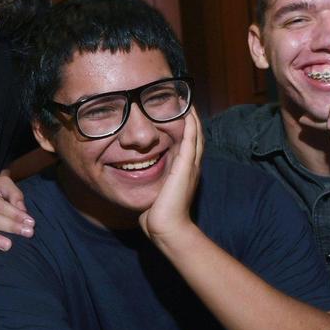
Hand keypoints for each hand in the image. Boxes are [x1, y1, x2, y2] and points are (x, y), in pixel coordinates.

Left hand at [139, 108, 203, 241]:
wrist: (167, 229)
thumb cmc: (157, 215)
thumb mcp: (154, 191)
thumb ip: (149, 180)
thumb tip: (134, 173)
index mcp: (184, 172)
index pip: (188, 144)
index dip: (186, 128)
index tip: (179, 113)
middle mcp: (191, 166)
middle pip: (196, 135)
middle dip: (191, 118)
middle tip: (186, 101)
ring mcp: (190, 167)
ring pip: (196, 135)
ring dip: (192, 117)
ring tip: (187, 102)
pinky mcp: (185, 168)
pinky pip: (190, 141)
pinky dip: (190, 126)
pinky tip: (188, 114)